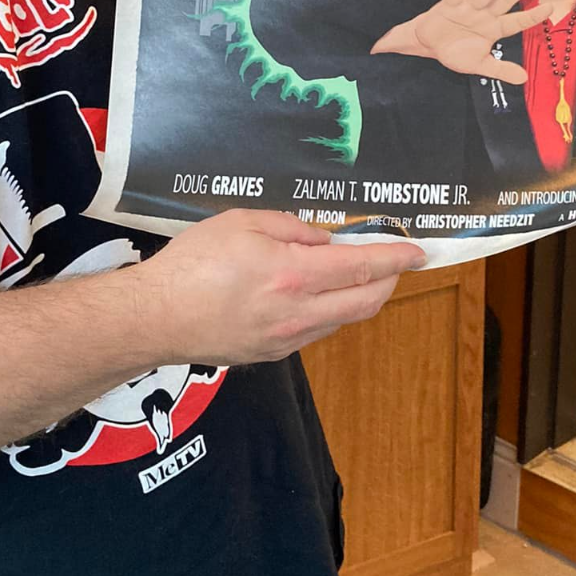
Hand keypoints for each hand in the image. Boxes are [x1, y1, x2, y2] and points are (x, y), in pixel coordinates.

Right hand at [138, 210, 426, 362]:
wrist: (156, 318)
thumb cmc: (193, 263)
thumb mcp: (241, 222)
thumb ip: (289, 227)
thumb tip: (322, 240)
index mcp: (295, 274)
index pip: (363, 267)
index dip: (396, 258)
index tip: (419, 251)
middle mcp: (300, 312)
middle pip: (367, 301)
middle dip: (389, 280)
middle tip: (395, 262)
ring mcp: (288, 338)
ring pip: (344, 318)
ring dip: (360, 296)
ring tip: (354, 273)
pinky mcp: (273, 353)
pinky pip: (317, 330)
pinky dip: (330, 310)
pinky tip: (315, 294)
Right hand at [374, 0, 549, 82]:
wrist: (430, 46)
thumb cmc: (456, 52)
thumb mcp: (480, 65)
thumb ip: (501, 70)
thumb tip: (523, 79)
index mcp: (494, 30)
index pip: (517, 22)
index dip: (532, 16)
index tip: (549, 8)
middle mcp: (484, 15)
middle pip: (504, 1)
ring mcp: (467, 9)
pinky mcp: (449, 5)